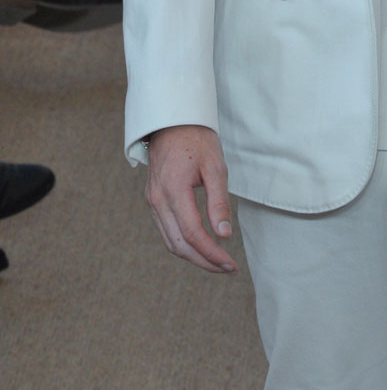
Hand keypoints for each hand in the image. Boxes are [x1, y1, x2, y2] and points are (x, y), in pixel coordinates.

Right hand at [145, 125, 237, 273]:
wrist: (172, 121)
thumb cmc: (197, 140)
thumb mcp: (215, 166)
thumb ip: (219, 202)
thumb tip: (224, 235)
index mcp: (173, 190)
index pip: (192, 234)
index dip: (212, 254)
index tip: (231, 264)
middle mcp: (158, 200)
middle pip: (179, 245)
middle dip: (204, 261)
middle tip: (228, 268)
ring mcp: (152, 201)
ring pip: (170, 241)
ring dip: (193, 256)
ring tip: (217, 261)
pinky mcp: (153, 199)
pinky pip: (166, 230)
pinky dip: (183, 243)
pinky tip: (201, 245)